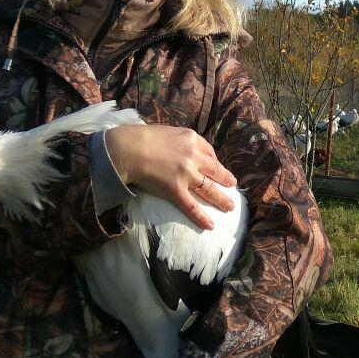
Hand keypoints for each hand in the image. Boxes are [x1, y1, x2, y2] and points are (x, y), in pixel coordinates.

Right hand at [105, 124, 236, 229]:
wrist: (126, 149)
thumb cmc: (140, 138)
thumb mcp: (167, 131)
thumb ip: (179, 140)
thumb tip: (182, 147)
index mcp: (191, 139)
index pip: (209, 152)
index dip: (214, 162)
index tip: (216, 167)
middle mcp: (193, 157)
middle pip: (215, 170)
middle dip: (226, 179)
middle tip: (232, 185)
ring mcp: (186, 175)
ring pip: (209, 189)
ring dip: (221, 199)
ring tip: (230, 206)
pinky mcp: (175, 190)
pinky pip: (191, 207)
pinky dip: (201, 217)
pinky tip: (210, 226)